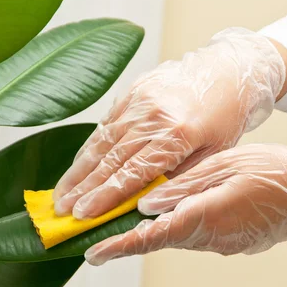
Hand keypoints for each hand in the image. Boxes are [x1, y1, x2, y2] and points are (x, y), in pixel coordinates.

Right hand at [53, 28, 285, 218]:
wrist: (227, 71)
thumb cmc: (225, 117)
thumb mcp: (213, 153)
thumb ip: (178, 176)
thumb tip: (144, 203)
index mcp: (178, 134)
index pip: (134, 173)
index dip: (105, 197)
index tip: (82, 215)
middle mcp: (153, 116)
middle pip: (111, 159)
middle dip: (83, 188)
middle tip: (60, 210)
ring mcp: (140, 101)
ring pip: (102, 141)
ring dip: (78, 170)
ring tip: (60, 193)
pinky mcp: (132, 91)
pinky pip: (105, 123)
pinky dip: (90, 147)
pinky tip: (77, 166)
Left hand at [84, 144, 286, 265]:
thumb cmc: (276, 171)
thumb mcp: (227, 165)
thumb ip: (184, 186)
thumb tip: (146, 202)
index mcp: (207, 215)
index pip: (153, 235)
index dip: (120, 245)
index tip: (92, 252)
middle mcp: (212, 237)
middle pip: (159, 240)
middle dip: (127, 238)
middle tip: (97, 233)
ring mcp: (223, 243)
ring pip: (175, 236)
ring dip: (150, 232)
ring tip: (126, 219)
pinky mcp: (231, 242)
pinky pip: (194, 234)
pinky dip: (175, 226)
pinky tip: (169, 211)